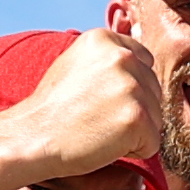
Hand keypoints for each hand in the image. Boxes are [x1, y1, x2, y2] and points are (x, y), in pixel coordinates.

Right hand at [11, 26, 164, 180]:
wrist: (33, 136)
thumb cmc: (53, 108)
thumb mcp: (76, 64)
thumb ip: (108, 59)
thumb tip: (140, 62)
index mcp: (105, 39)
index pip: (144, 62)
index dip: (128, 87)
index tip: (101, 97)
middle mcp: (122, 57)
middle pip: (153, 91)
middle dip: (133, 109)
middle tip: (96, 115)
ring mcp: (131, 86)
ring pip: (156, 118)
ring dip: (134, 131)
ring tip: (99, 128)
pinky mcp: (137, 117)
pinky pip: (153, 143)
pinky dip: (135, 150)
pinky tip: (105, 143)